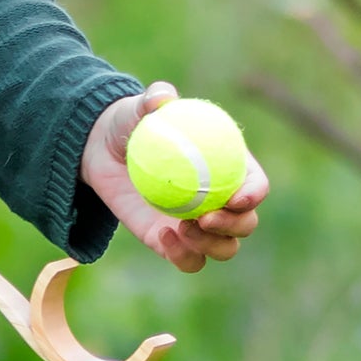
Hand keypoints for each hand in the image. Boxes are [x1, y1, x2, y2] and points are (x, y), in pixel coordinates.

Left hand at [80, 81, 269, 273]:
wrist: (104, 153)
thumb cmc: (131, 124)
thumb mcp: (138, 108)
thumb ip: (154, 99)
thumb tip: (162, 99)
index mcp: (229, 167)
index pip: (255, 185)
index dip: (254, 194)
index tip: (236, 198)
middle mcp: (221, 201)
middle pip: (246, 224)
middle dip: (234, 226)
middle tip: (205, 218)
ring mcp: (199, 226)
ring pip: (224, 248)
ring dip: (211, 245)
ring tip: (182, 227)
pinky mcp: (174, 244)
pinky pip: (189, 260)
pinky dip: (182, 256)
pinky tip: (162, 236)